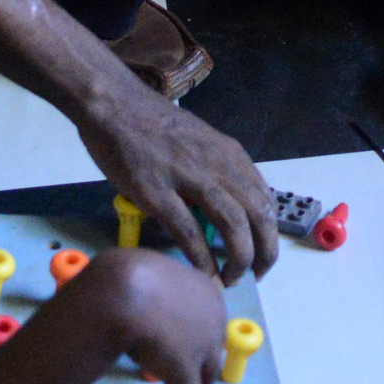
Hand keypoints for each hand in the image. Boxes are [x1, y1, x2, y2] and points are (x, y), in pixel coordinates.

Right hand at [72, 248, 226, 383]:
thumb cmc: (128, 279)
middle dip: (195, 364)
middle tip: (176, 375)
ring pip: (201, 374)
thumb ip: (154, 296)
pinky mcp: (186, 373)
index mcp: (208, 291)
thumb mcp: (148, 281)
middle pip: (211, 350)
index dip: (194, 340)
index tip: (179, 349)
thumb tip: (146, 305)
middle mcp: (214, 319)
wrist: (122, 290)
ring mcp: (202, 347)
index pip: (208, 322)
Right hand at [78, 93, 277, 286]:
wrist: (114, 104)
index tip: (262, 254)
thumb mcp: (199, 143)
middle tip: (255, 275)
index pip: (266, 200)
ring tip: (231, 279)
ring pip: (233, 224)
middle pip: (259, 215)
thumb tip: (224, 209)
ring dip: (238, 258)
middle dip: (264, 252)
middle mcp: (218, 165)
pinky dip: (202, 257)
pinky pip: (189, 231)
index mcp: (230, 155)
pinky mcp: (157, 191)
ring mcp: (188, 177)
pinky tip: (204, 274)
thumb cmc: (152, 124)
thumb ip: (215, 172)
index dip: (269, 233)